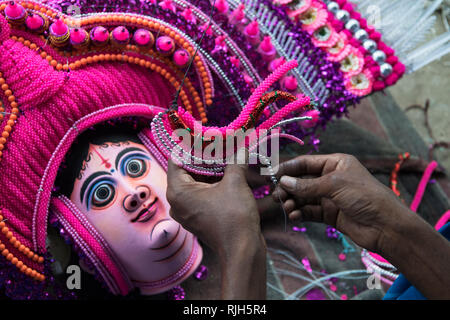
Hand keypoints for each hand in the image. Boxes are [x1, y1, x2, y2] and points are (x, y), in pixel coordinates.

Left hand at [166, 149, 266, 298]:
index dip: (192, 145)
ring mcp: (190, 211)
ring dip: (216, 170)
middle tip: (221, 142)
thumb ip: (235, 160)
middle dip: (208, 156)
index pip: (178, 159)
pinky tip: (234, 172)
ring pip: (201, 182)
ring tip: (231, 155)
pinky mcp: (201, 217)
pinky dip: (219, 183)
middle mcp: (179, 201)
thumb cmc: (234, 216)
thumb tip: (240, 144)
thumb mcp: (235, 182)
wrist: (243, 250)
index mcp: (178, 191)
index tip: (206, 134)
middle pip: (190, 170)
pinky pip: (206, 194)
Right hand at [272, 153, 411, 253]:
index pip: (306, 163)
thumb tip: (283, 182)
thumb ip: (307, 185)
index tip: (271, 174)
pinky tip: (295, 216)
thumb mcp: (334, 185)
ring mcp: (330, 197)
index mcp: (335, 164)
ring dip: (293, 201)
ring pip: (304, 197)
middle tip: (276, 196)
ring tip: (286, 207)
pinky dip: (300, 213)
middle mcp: (331, 178)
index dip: (288, 168)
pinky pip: (309, 211)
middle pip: (302, 180)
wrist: (386, 226)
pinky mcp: (329, 214)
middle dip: (288, 187)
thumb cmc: (365, 197)